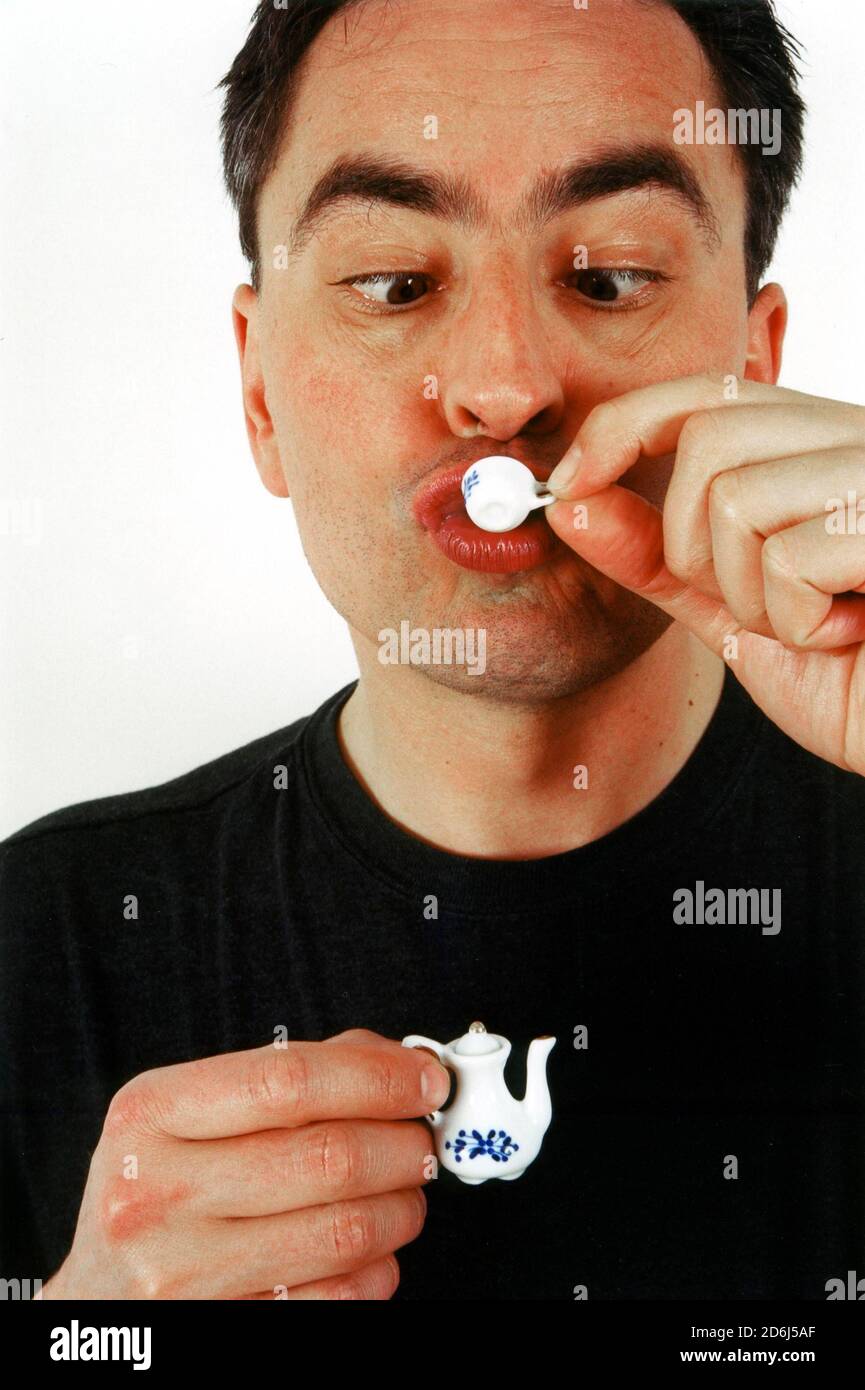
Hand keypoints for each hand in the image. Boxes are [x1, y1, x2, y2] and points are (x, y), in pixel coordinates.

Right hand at [39, 1029, 449, 1299]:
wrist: (100, 1302)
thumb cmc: (157, 1190)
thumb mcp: (186, 1114)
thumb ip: (287, 1077)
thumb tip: (397, 1064)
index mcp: (151, 1115)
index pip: (288, 1080)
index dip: (377, 1076)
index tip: (426, 1078)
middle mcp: (159, 1194)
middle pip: (329, 1157)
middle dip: (404, 1144)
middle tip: (422, 1140)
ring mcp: (188, 1274)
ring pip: (346, 1231)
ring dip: (402, 1207)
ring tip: (404, 1192)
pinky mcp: (225, 1331)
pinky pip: (339, 1299)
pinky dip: (378, 1269)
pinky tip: (371, 1250)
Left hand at [546, 374, 864, 773]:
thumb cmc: (851, 678)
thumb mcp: (731, 613)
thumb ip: (656, 559)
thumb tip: (572, 503)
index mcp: (819, 448)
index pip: (705, 393)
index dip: (622, 429)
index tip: (568, 486)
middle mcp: (859, 439)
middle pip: (707, 439)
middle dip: (694, 545)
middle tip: (758, 604)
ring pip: (737, 498)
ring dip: (751, 595)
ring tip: (816, 623)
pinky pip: (789, 558)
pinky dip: (801, 624)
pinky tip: (853, 634)